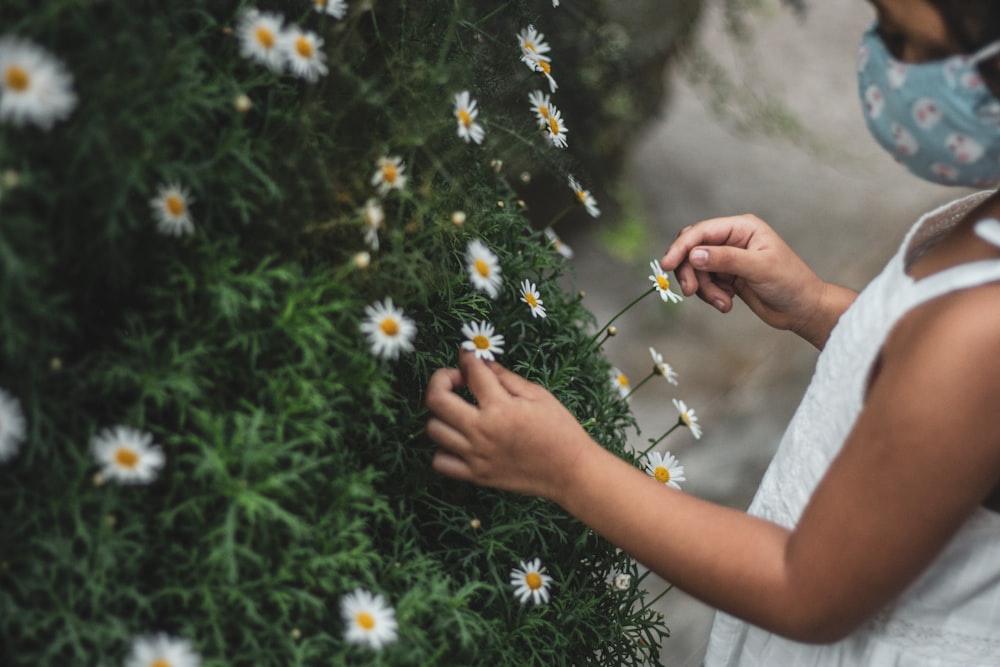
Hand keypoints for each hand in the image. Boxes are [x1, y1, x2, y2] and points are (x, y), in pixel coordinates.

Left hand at [424, 351, 594, 501]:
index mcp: (500, 407)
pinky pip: (440, 462)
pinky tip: (459, 440)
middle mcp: (482, 431)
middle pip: (436, 399)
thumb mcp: (538, 395)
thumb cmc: (560, 430)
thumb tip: (482, 362)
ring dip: (441, 414)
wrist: (570, 472)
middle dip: (441, 379)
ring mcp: (476, 456)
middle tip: (456, 379)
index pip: (471, 371)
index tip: (467, 354)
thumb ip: (506, 378)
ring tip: (459, 411)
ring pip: (433, 429)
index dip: (466, 356)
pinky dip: (443, 449)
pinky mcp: (476, 476)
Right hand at [660, 214, 843, 345]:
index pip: (701, 232)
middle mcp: (732, 239)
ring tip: (723, 303)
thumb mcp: (758, 268)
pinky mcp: (726, 276)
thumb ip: (725, 259)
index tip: (666, 265)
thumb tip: (694, 255)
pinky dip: (710, 296)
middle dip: (689, 271)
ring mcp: (728, 258)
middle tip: (691, 292)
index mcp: (742, 228)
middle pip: (692, 249)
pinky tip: (727, 304)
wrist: (802, 309)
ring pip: (696, 269)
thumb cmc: (790, 283)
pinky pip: (704, 283)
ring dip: (704, 289)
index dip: (681, 247)